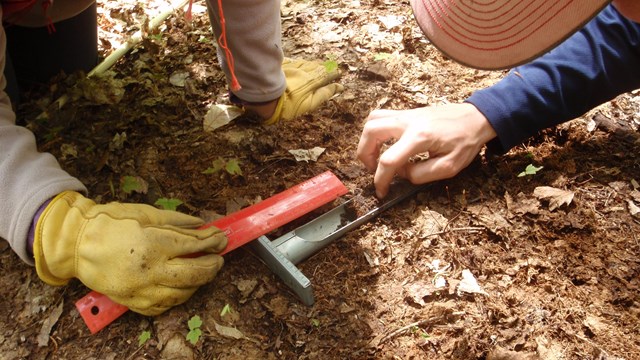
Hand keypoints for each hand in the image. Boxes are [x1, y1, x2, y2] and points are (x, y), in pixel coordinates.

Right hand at [33, 191, 226, 315]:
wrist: (77, 245)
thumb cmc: (110, 223)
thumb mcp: (146, 213)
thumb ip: (176, 221)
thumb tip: (202, 226)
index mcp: (153, 245)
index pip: (194, 246)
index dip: (212, 242)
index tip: (221, 238)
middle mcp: (149, 271)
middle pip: (194, 274)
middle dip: (212, 266)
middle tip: (219, 258)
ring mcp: (141, 290)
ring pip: (182, 294)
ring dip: (198, 283)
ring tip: (204, 271)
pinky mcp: (132, 302)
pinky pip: (163, 306)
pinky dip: (178, 297)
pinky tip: (183, 286)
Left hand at [264, 58, 343, 123]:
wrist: (264, 97)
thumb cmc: (288, 105)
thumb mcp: (310, 104)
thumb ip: (324, 94)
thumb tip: (339, 87)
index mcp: (312, 81)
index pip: (326, 75)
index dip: (333, 74)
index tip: (339, 73)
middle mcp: (303, 72)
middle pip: (316, 67)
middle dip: (325, 67)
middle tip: (331, 66)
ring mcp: (291, 68)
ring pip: (305, 64)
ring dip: (313, 64)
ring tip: (318, 64)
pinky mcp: (280, 67)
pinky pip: (291, 62)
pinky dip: (298, 62)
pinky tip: (298, 62)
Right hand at [357, 103, 496, 197]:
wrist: (476, 117)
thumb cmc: (466, 142)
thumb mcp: (449, 167)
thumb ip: (422, 174)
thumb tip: (402, 173)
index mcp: (420, 137)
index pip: (389, 159)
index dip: (381, 179)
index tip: (381, 191)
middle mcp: (408, 122)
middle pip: (371, 132)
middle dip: (365, 155)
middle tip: (373, 170)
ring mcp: (406, 114)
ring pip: (372, 120)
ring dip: (367, 140)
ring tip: (375, 156)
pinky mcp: (407, 112)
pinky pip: (381, 116)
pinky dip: (375, 131)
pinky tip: (385, 144)